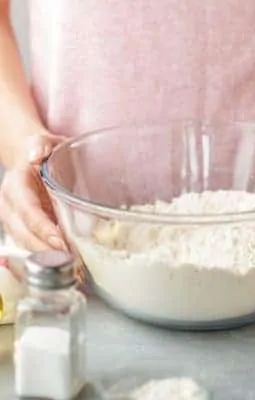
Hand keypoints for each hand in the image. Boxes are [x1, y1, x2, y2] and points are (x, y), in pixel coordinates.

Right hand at [0, 133, 66, 250]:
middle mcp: (10, 206)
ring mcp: (15, 220)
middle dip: (48, 250)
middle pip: (25, 234)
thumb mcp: (44, 141)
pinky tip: (69, 261)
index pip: (27, 211)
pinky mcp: (24, 228)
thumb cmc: (43, 150)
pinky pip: (34, 244)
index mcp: (15, 186)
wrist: (33, 159)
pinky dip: (50, 254)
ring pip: (28, 243)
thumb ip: (40, 144)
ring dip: (49, 257)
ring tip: (74, 265)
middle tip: (73, 261)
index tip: (61, 241)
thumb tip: (35, 155)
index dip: (43, 228)